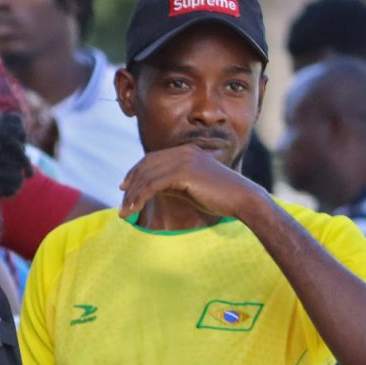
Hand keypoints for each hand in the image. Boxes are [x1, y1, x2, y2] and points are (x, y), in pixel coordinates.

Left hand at [119, 144, 266, 221]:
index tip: (124, 186)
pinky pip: (153, 185)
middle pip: (146, 166)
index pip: (152, 158)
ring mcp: (183, 160)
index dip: (136, 172)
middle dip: (131, 185)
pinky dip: (140, 198)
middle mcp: (183, 152)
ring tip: (125, 212)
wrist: (242, 199)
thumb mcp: (191, 186)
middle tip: (122, 202)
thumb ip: (173, 183)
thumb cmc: (220, 197)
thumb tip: (152, 189)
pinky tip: (134, 209)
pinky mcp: (183, 173)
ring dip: (132, 196)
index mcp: (186, 152)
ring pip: (147, 176)